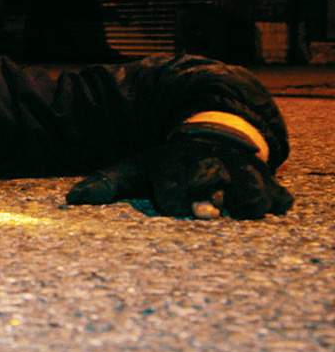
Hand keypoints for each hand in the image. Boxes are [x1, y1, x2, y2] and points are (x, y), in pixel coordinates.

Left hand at [65, 137, 293, 218]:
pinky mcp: (266, 183)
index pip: (172, 179)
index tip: (171, 207)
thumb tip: (70, 199)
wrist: (209, 137)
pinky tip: (275, 208)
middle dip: (212, 196)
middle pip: (214, 180)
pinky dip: (279, 201)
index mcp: (175, 164)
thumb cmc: (165, 164)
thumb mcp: (133, 168)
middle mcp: (209, 166)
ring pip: (252, 188)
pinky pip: (280, 195)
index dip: (172, 193)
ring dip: (249, 200)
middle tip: (209, 213)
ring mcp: (240, 174)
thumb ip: (104, 184)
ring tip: (245, 210)